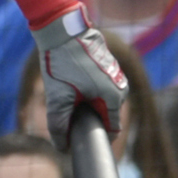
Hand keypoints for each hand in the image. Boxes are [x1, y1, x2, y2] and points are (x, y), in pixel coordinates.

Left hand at [34, 9, 125, 144]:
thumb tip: (62, 148)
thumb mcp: (57, 99)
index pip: (111, 130)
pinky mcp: (108, 66)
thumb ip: (59, 127)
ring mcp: (116, 75)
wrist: (61, 30)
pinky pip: (98, 87)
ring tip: (67, 90)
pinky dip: (85, 89)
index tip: (77, 138)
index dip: (94, 137)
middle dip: (86, 117)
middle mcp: (121, 86)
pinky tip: (70, 80)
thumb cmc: (61, 63)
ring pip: (100, 100)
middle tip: (66, 108)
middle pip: (104, 115)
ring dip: (84, 102)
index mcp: (114, 97)